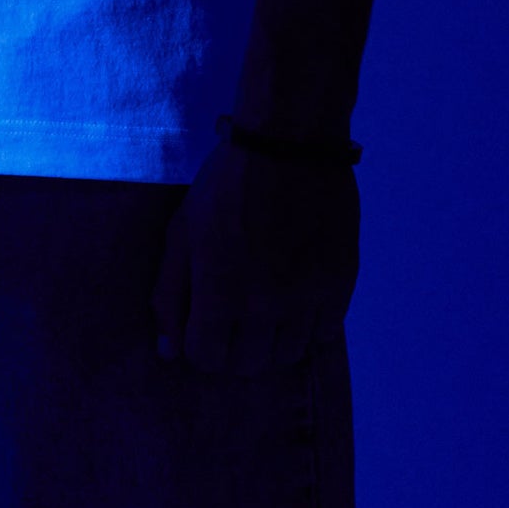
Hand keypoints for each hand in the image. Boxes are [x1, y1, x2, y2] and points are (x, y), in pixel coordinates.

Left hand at [151, 140, 359, 375]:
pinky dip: (310, 323)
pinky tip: (298, 294)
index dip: (202, 343)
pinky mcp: (340, 283)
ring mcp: (307, 297)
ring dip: (275, 339)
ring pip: (290, 354)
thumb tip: (168, 352)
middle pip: (250, 364)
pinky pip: (326, 333)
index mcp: (219, 292)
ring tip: (269, 306)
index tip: (207, 322)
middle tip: (238, 315)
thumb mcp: (182, 230)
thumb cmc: (225, 184)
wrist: (289, 144)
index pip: (208, 358)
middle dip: (237, 346)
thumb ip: (169, 293)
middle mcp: (265, 305)